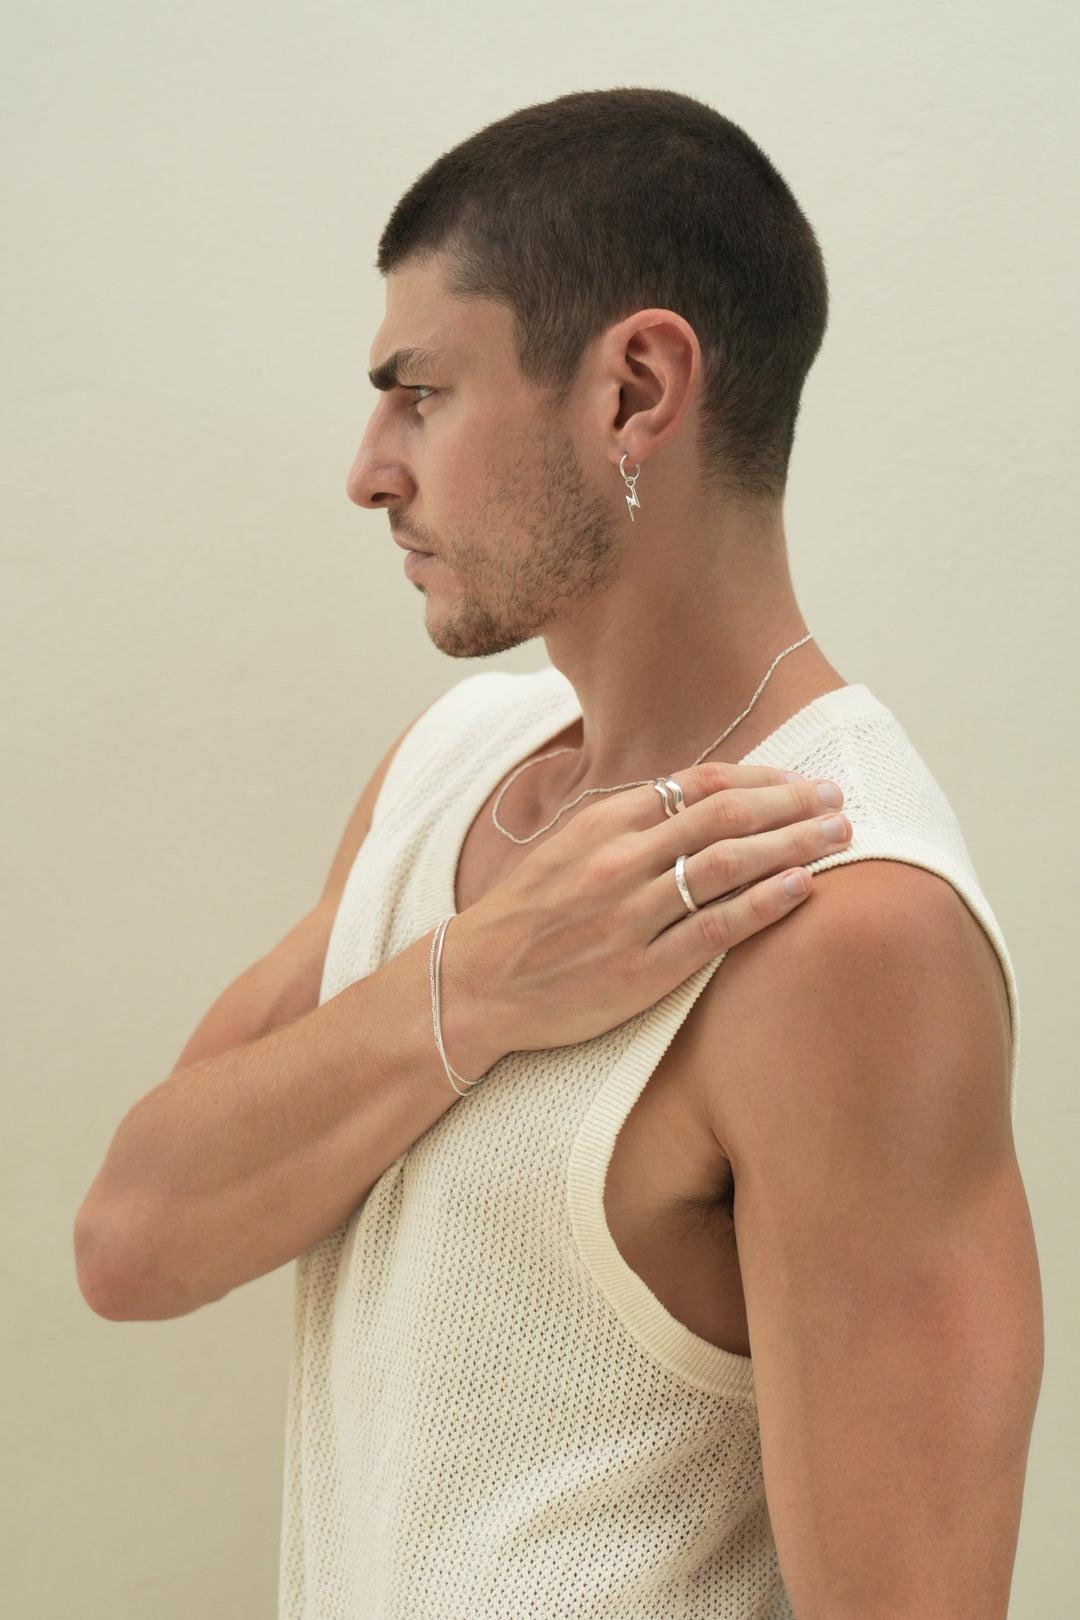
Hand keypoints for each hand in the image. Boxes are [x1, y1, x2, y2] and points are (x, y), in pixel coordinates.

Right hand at [446, 762, 851, 1065]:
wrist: (475, 984)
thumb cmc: (528, 914)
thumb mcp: (568, 846)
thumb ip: (629, 821)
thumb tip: (698, 797)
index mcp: (603, 824)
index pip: (698, 784)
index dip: (759, 776)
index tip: (799, 777)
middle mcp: (619, 862)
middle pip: (724, 817)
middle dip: (791, 803)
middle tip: (839, 799)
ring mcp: (630, 917)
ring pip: (727, 866)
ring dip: (792, 845)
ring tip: (839, 836)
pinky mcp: (639, 972)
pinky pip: (714, 930)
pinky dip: (763, 904)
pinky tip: (802, 888)